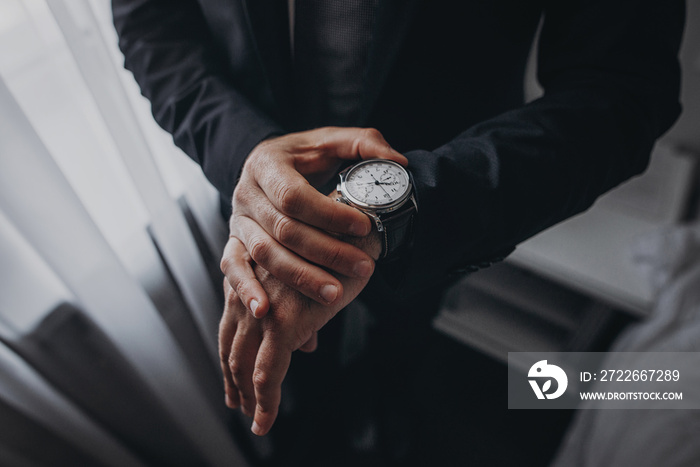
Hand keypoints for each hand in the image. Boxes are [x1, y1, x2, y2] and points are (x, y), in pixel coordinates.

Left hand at [219, 232, 379, 435]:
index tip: (234, 378)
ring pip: (243, 365)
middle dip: (232, 379)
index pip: (232, 326)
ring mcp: (263, 309)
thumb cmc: (337, 251)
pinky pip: (268, 374)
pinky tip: (264, 421)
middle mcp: (249, 294)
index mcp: (251, 280)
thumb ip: (300, 314)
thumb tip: (306, 347)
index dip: (230, 355)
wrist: (354, 232)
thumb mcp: (311, 283)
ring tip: (252, 418)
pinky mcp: (283, 324)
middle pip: (230, 347)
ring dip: (245, 396)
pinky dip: (265, 402)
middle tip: (236, 404)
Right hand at [226, 127, 404, 317]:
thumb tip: (396, 161)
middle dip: (326, 252)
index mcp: (267, 164)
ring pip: (264, 254)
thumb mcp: (332, 140)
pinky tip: (264, 311)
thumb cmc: (304, 155)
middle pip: (284, 230)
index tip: (363, 226)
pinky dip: (246, 290)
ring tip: (334, 294)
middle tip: (363, 267)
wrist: (267, 163)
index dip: (329, 214)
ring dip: (300, 277)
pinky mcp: (234, 241)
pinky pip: (233, 268)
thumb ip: (364, 143)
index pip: (294, 195)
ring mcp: (238, 220)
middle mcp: (247, 193)